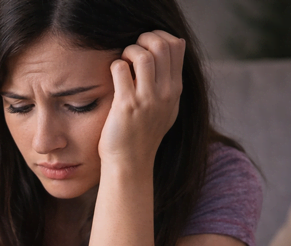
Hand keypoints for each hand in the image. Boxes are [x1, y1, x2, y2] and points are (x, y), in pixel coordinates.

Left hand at [98, 30, 185, 169]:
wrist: (130, 163)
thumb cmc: (142, 136)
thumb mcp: (165, 110)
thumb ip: (168, 85)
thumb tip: (170, 53)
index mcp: (174, 90)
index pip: (177, 46)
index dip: (159, 37)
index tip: (145, 45)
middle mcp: (165, 93)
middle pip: (162, 46)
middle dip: (143, 40)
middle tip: (130, 51)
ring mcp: (147, 99)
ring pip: (143, 55)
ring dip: (128, 52)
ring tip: (122, 63)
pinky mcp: (126, 106)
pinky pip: (120, 69)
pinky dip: (115, 66)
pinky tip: (113, 76)